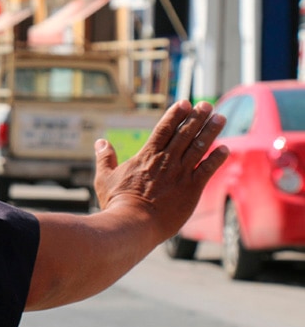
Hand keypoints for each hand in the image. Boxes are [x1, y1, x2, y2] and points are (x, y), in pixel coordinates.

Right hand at [93, 100, 229, 242]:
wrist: (133, 223)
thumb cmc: (117, 202)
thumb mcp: (104, 177)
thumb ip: (105, 158)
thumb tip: (101, 142)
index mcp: (146, 156)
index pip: (164, 129)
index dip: (176, 115)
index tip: (185, 103)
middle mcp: (166, 160)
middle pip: (185, 133)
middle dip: (197, 117)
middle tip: (207, 105)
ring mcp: (180, 174)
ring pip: (199, 147)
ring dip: (210, 131)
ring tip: (220, 118)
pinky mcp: (191, 189)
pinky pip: (207, 170)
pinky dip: (217, 158)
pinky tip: (225, 149)